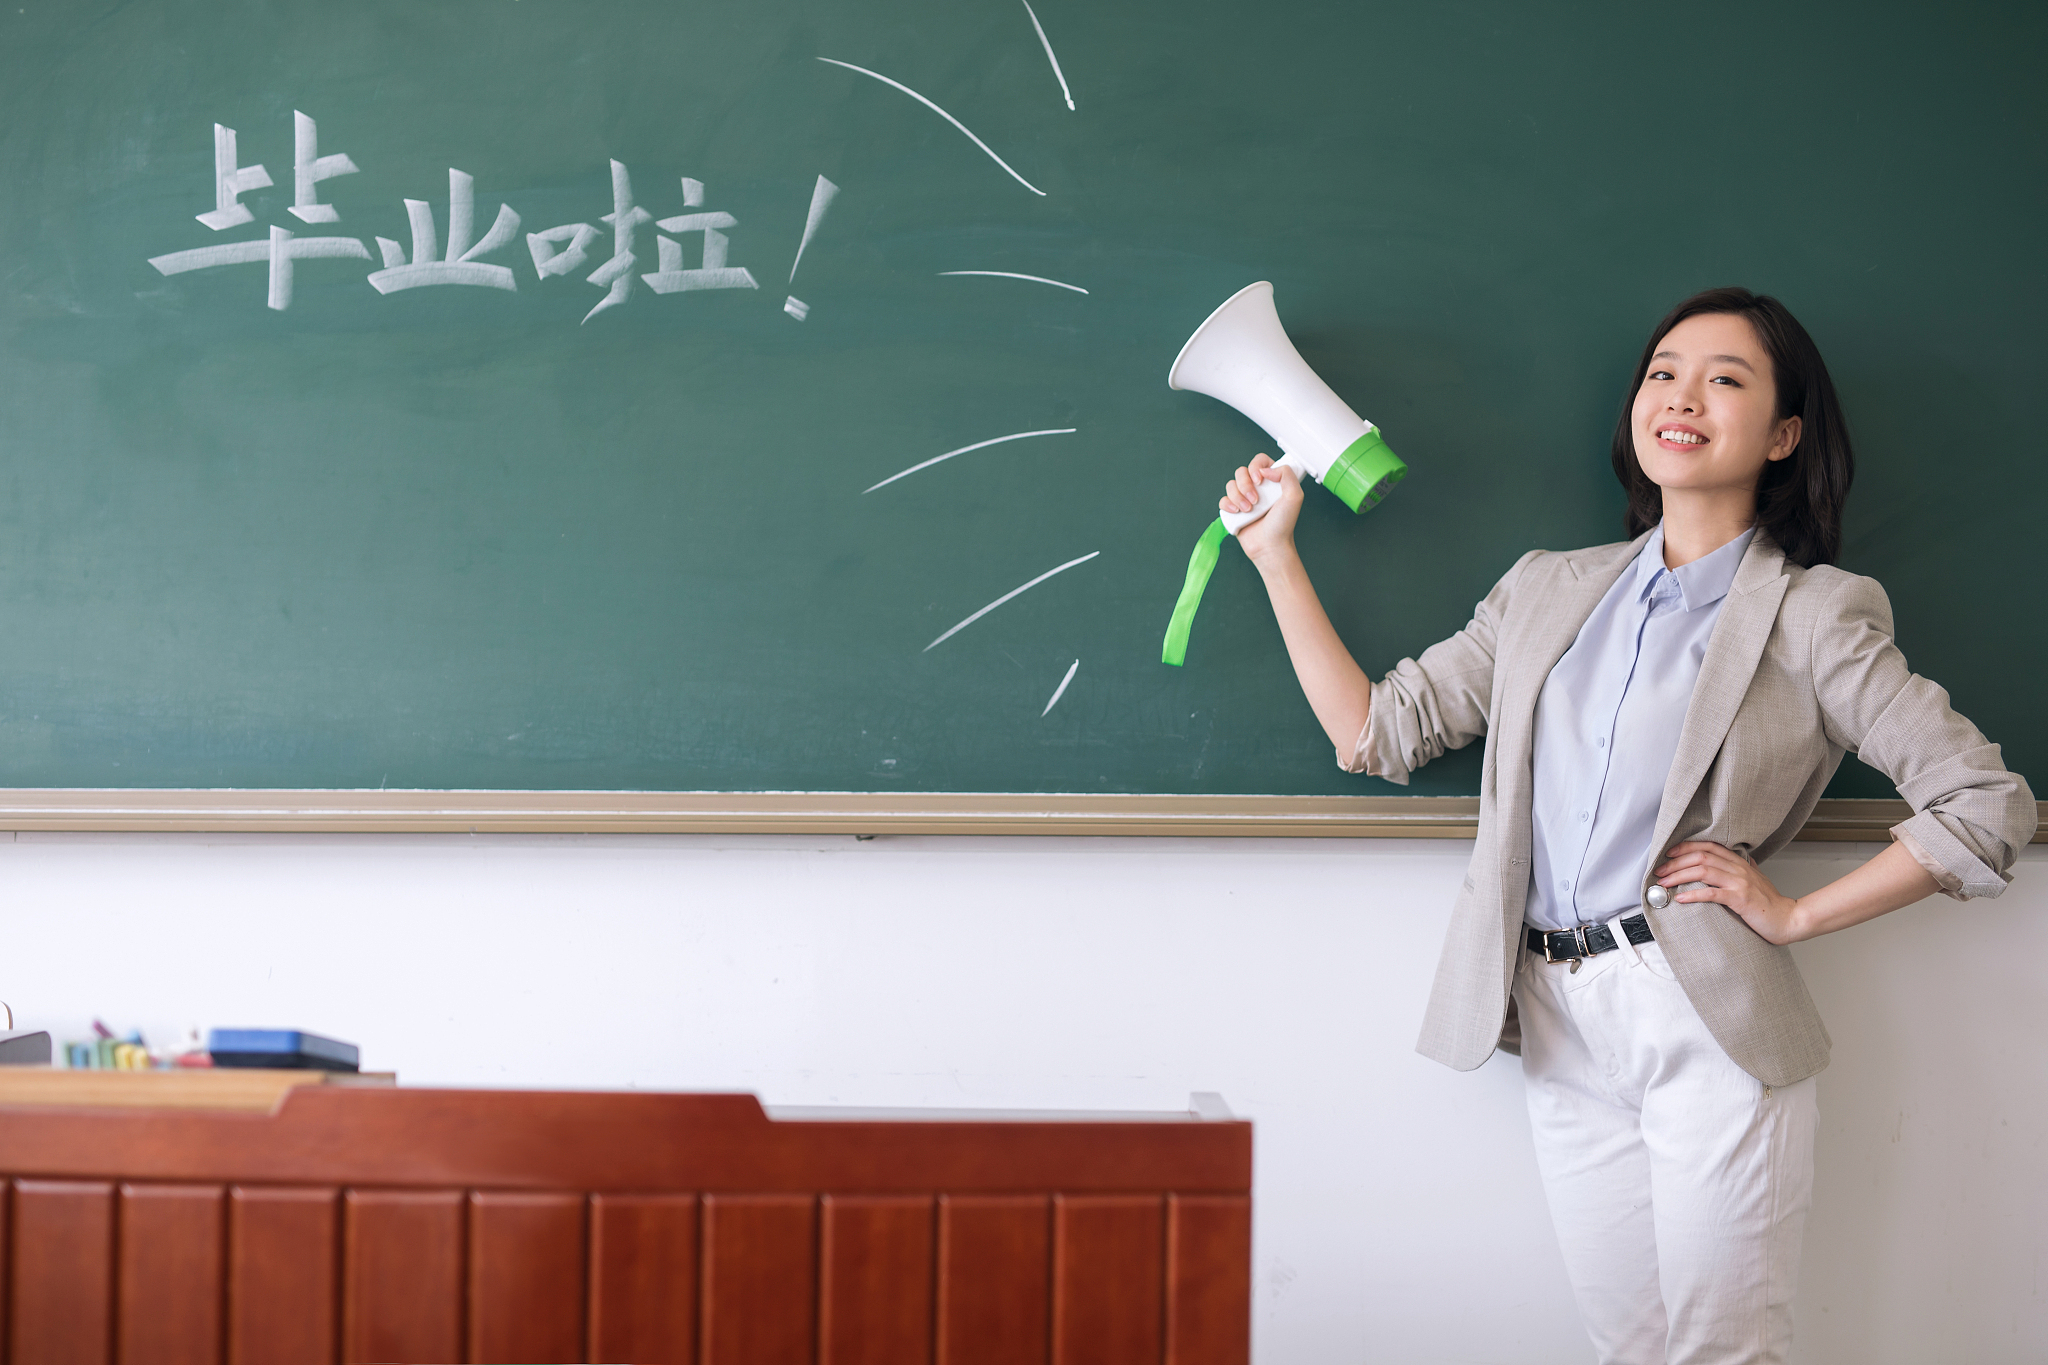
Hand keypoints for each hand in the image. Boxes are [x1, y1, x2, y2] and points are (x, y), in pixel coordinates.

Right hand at [1219, 453, 1303, 566]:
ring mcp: (1244, 498)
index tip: (1260, 480)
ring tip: (1248, 510)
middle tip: (1255, 500)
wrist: (1270, 546)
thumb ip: (1286, 474)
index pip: (1259, 460)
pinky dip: (1228, 505)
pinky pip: (1223, 499)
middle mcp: (1258, 487)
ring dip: (1237, 497)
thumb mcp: (1295, 496)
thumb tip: (1266, 469)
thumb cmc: (1283, 525)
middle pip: (1241, 471)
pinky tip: (1237, 513)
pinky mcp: (1234, 510)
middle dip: (1245, 485)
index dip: (1256, 466)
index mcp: (1272, 481)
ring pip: (1231, 485)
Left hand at [1655, 841, 1805, 943]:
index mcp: (1740, 863)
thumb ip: (1747, 868)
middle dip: (1676, 862)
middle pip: (1701, 856)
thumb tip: (1744, 858)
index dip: (1686, 847)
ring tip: (1664, 883)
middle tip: (1660, 871)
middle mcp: (1739, 869)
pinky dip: (1693, 895)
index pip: (1709, 846)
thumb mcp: (1758, 879)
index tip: (1668, 853)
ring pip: (1703, 871)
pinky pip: (1712, 894)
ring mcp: (1740, 883)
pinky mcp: (1740, 899)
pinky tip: (1680, 899)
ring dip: (1679, 876)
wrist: (1789, 920)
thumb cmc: (1771, 903)